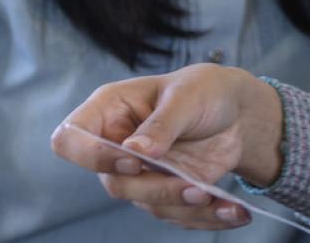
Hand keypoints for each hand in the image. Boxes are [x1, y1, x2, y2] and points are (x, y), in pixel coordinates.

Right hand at [51, 63, 285, 230]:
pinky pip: (178, 216)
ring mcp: (140, 174)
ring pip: (148, 205)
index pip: (71, 139)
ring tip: (220, 199)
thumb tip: (135, 151)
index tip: (132, 161)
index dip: (91, 156)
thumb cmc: (205, 90)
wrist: (238, 112)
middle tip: (195, 188)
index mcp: (109, 111)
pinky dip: (208, 218)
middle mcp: (117, 146)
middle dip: (157, 189)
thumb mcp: (187, 95)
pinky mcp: (166, 193)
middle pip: (115, 184)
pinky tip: (235, 213)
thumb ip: (162, 123)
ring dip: (185, 207)